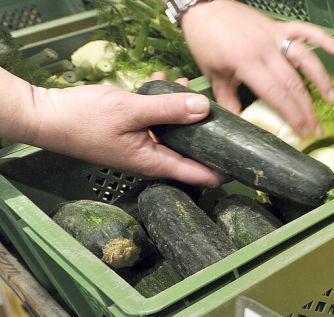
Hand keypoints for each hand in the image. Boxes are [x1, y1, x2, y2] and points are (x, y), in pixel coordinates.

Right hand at [24, 84, 224, 186]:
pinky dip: (163, 105)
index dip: (226, 171)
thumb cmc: (84, 119)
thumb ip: (170, 110)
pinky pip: (156, 122)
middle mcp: (151, 160)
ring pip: (175, 133)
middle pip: (192, 152)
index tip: (246, 162)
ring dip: (183, 112)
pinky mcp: (131, 134)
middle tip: (223, 114)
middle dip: (208, 133)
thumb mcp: (132, 110)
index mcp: (155, 163)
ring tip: (185, 85)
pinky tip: (161, 81)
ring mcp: (141, 148)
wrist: (46, 116)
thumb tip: (205, 109)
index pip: (201, 176)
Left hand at [181, 0, 333, 137]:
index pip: (276, 93)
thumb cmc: (206, 43)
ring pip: (305, 58)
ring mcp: (274, 35)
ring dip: (321, 80)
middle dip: (307, 108)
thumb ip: (229, 101)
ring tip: (332, 100)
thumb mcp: (214, 75)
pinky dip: (324, 39)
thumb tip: (241, 125)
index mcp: (246, 62)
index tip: (303, 132)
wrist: (204, 8)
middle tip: (317, 129)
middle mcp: (265, 49)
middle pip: (293, 82)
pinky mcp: (280, 26)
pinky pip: (306, 31)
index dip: (292, 115)